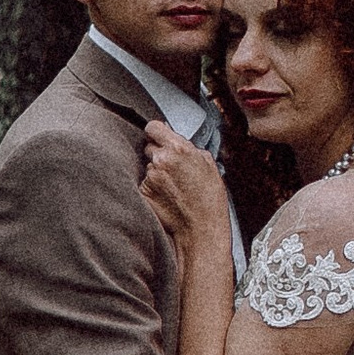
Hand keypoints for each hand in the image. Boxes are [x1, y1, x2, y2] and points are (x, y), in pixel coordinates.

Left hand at [139, 118, 230, 250]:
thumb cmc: (209, 199)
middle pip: (149, 147)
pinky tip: (167, 196)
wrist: (201, 227)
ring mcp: (150, 177)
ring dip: (157, 173)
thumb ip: (190, 148)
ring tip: (174, 187)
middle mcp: (161, 160)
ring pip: (148, 167)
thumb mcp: (208, 164)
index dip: (156, 132)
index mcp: (178, 148)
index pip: (153, 127)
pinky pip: (145, 183)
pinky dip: (153, 188)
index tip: (159, 136)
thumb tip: (178, 141)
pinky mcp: (144, 192)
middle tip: (172, 168)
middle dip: (158, 154)